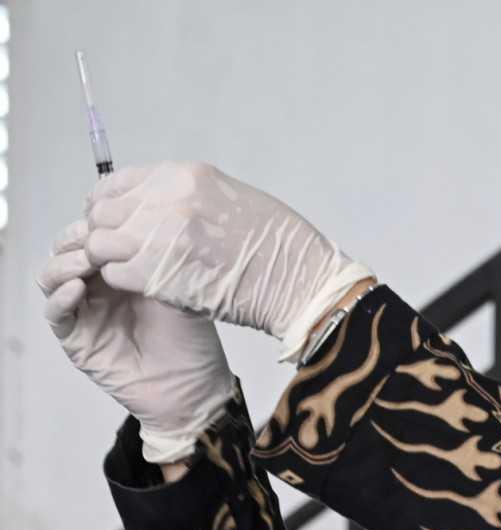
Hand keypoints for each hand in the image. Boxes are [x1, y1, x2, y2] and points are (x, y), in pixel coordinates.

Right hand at [38, 218, 234, 464]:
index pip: (94, 234)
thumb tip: (144, 223)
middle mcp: (97, 286)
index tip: (113, 217)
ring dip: (65, 263)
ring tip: (88, 261)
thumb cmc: (193, 339)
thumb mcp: (182, 288)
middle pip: (66, 248)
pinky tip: (77, 287)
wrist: (194, 386)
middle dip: (78, 238)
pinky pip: (55, 312)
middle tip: (97, 236)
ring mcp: (83, 311)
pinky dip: (61, 296)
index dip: (97, 223)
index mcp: (121, 270)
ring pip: (52, 275)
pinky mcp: (76, 338)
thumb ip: (159, 259)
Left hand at [83, 162, 372, 361]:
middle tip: (123, 250)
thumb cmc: (280, 247)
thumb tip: (152, 205)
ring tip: (136, 269)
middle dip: (108, 231)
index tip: (115, 219)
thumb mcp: (234, 198)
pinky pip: (116, 273)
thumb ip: (188, 197)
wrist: (302, 284)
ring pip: (102, 243)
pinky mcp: (158, 275)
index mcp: (185, 176)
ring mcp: (160, 238)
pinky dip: (125, 280)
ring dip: (113, 257)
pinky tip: (148, 284)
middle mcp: (167, 201)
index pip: (117, 182)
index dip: (109, 203)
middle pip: (103, 213)